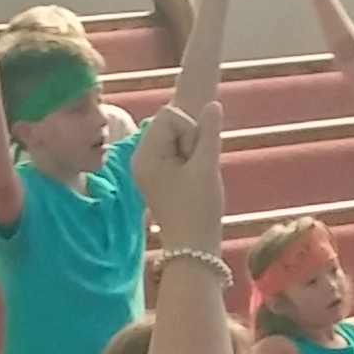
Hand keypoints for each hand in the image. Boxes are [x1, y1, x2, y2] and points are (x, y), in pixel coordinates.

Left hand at [136, 100, 225, 258]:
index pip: (169, 115)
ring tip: (193, 178)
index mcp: (145, 155)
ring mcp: (148, 166)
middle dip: (190, 139)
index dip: (190, 130)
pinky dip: (188, 159)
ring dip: (191, 150)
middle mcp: (140, 157)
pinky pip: (175, 150)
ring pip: (176, 136)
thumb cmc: (199, 210)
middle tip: (194, 171)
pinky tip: (191, 180)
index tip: (194, 160)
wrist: (192, 248)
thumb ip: (210, 132)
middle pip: (170, 123)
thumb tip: (213, 105)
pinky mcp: (157, 174)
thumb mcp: (207, 167)